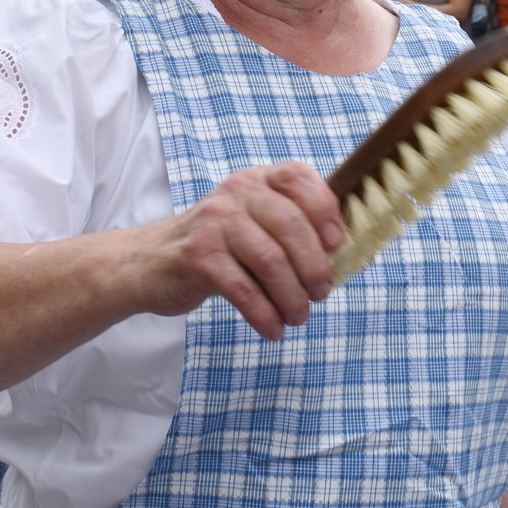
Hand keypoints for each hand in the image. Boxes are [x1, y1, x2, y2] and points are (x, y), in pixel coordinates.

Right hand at [145, 162, 341, 340]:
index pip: (298, 178)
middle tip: (321, 293)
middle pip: (290, 225)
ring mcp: (214, 223)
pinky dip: (265, 314)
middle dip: (314, 266)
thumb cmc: (217, 247)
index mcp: (257, 181)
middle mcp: (236, 194)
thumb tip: (358, 256)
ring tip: (297, 316)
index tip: (338, 243)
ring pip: (270, 260)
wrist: (148, 263)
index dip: (325, 208)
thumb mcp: (253, 225)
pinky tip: (273, 330)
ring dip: (292, 296)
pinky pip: (243, 289)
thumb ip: (296, 232)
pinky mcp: (197, 256)